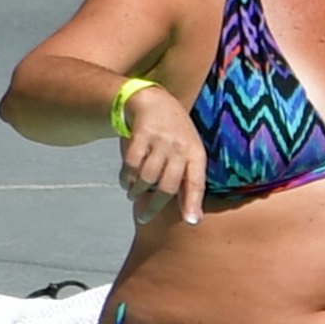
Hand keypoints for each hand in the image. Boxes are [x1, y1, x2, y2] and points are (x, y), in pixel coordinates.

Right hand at [114, 72, 207, 212]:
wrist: (154, 101)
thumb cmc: (175, 136)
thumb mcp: (189, 154)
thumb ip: (190, 184)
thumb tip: (193, 220)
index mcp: (196, 153)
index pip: (197, 182)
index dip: (193, 203)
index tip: (190, 222)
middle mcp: (180, 147)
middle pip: (167, 185)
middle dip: (153, 206)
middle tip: (144, 217)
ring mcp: (160, 140)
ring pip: (147, 177)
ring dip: (137, 192)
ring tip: (134, 196)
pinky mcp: (141, 135)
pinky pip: (131, 165)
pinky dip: (127, 178)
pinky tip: (127, 182)